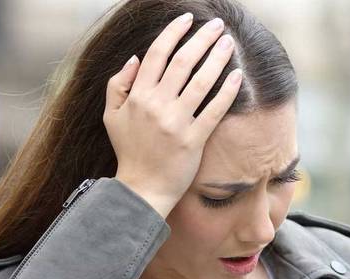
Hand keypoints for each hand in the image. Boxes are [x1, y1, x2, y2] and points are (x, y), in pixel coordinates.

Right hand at [103, 11, 243, 216]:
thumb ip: (117, 85)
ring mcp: (177, 122)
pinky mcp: (194, 140)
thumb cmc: (129, 151)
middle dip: (202, 38)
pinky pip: (214, 110)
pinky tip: (238, 76)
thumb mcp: (111, 116)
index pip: (157, 54)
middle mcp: (157, 105)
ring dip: (218, 58)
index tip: (187, 19)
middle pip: (183, 62)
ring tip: (229, 42)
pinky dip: (227, 92)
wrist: (142, 188)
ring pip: (201, 81)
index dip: (173, 32)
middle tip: (217, 25)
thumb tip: (135, 59)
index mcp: (137, 95)